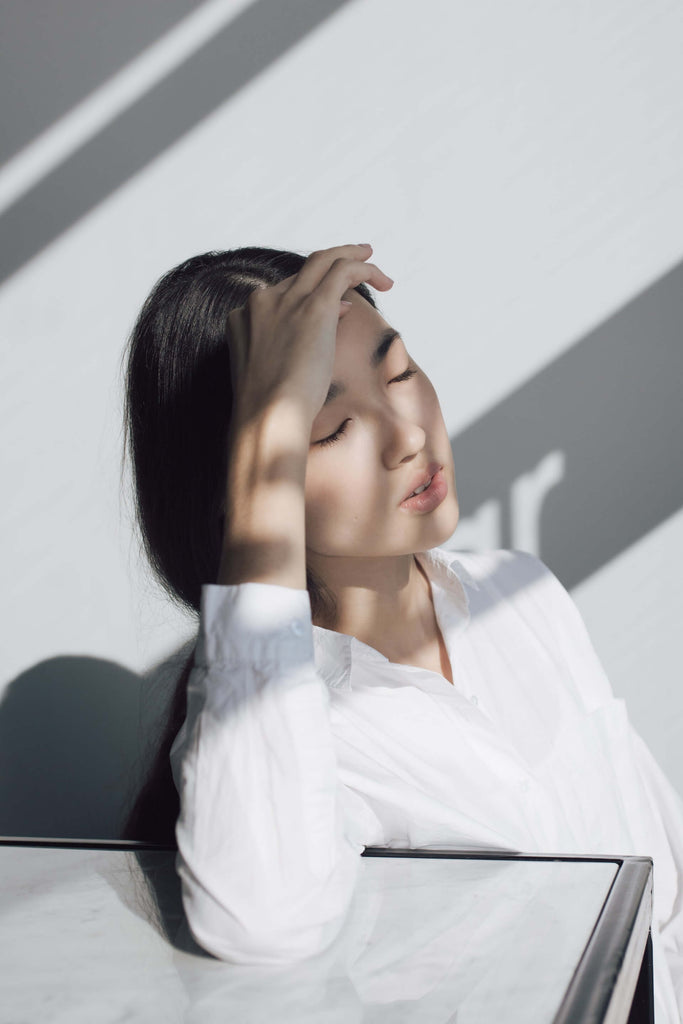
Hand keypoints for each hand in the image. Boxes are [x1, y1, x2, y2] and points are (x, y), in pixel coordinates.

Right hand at [225, 244, 393, 427]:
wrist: (267, 417)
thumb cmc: (270, 410)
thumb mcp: (274, 372)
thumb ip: (293, 343)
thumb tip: (335, 312)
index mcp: (244, 318)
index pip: (283, 294)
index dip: (312, 295)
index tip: (338, 308)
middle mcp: (262, 302)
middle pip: (302, 271)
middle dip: (331, 262)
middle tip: (358, 258)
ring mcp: (286, 301)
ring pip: (323, 261)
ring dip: (351, 256)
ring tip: (372, 259)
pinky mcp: (313, 306)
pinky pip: (342, 271)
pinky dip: (363, 268)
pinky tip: (382, 279)